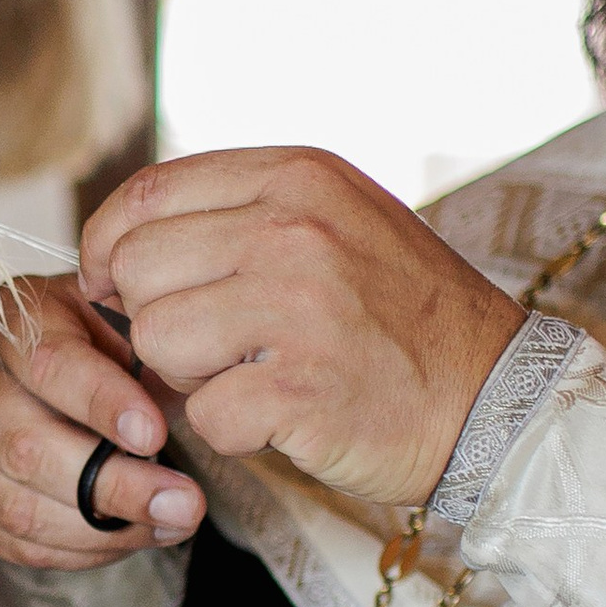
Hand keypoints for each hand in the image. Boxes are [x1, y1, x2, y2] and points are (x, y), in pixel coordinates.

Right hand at [0, 273, 207, 569]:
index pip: (49, 366)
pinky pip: (20, 543)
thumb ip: (148, 340)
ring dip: (105, 530)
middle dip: (115, 486)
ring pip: (20, 509)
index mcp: (10, 326)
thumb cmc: (89, 337)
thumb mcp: (118, 313)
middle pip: (27, 450)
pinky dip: (83, 550)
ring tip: (174, 523)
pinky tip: (133, 535)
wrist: (26, 361)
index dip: (102, 404)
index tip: (156, 435)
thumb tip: (196, 385)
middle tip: (186, 504)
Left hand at [80, 147, 524, 508]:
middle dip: (157, 319)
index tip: (112, 286)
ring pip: (157, 341)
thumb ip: (242, 214)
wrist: (496, 398)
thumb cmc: (403, 318)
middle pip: (137, 270)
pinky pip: (203, 413)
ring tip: (255, 376)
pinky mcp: (299, 389)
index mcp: (296, 177)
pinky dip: (233, 429)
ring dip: (190, 376)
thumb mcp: (335, 221)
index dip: (108, 247)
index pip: (145, 195)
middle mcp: (294, 229)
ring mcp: (298, 307)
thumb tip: (124, 243)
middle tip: (217, 345)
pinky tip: (284, 416)